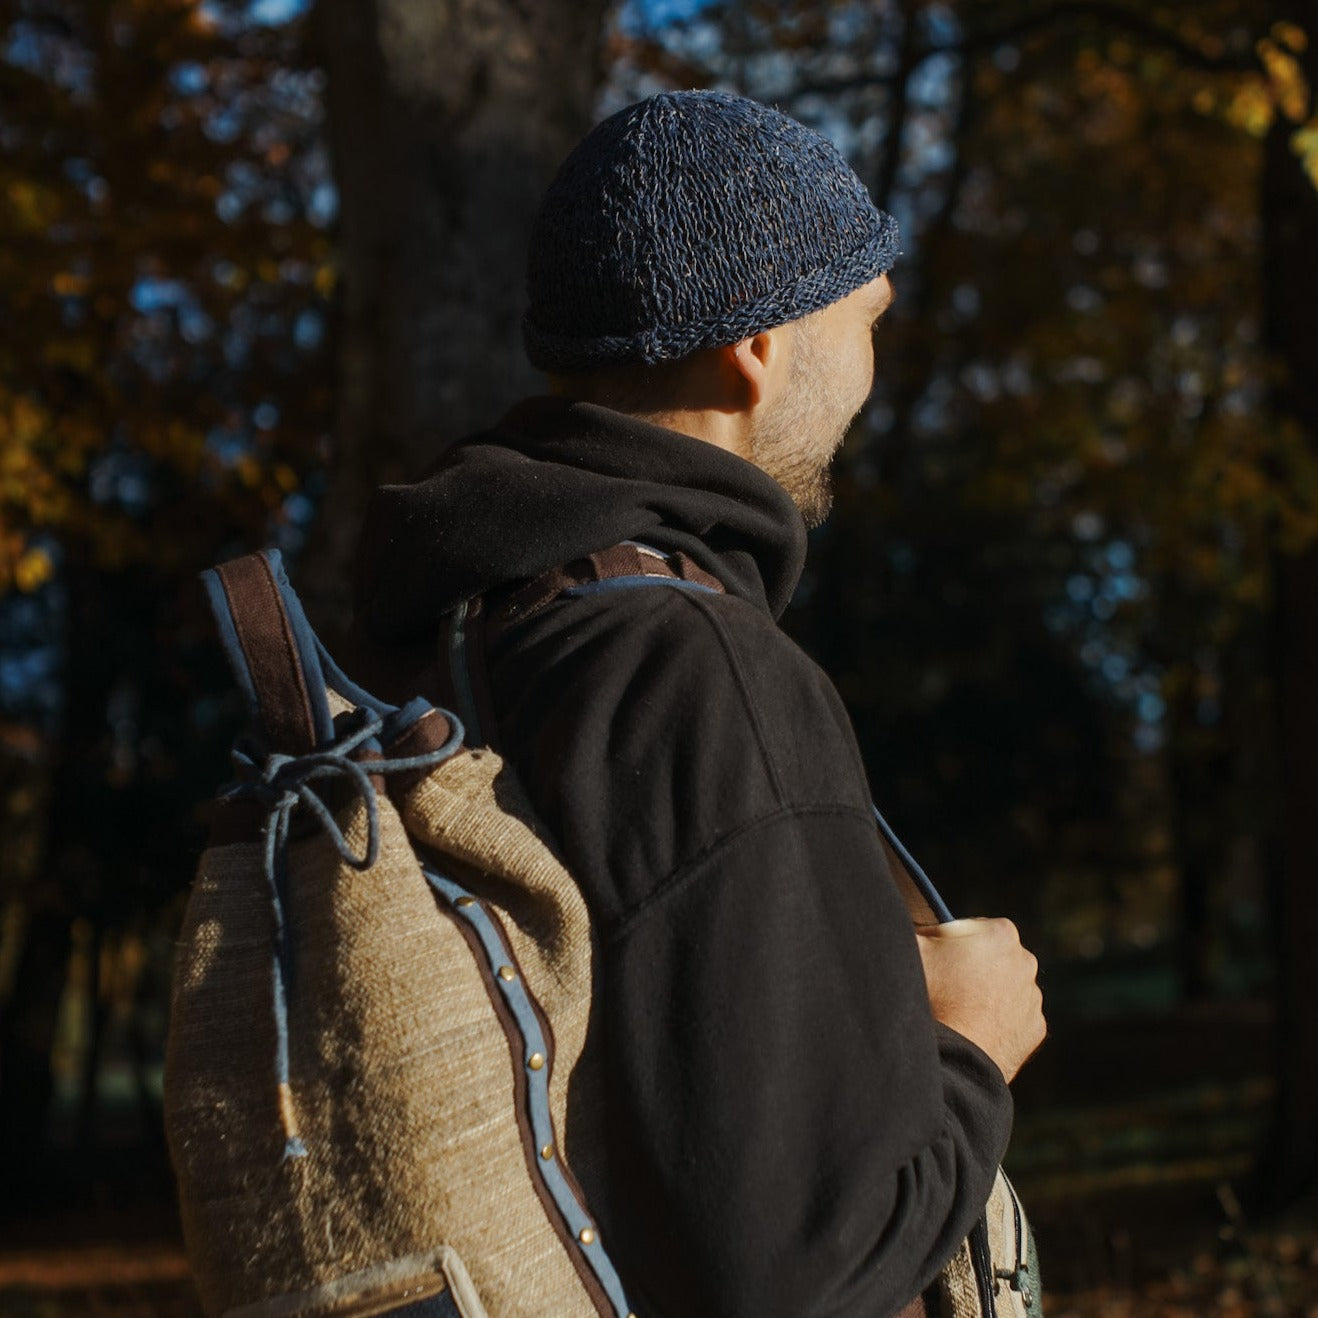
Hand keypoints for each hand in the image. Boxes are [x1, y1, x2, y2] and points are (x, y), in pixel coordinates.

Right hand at [914, 918, 1045, 1083]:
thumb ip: (908, 926)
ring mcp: (1032, 998)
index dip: (945, 942)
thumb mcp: (911, 949)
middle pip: (990, 956)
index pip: (969, 928)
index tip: (931, 960)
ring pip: (1003, 986)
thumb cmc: (930, 997)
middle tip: (941, 985)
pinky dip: (995, 1020)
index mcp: (1000, 933)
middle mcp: (1026, 961)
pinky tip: (972, 1028)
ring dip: (983, 993)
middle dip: (969, 966)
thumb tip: (899, 919)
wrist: (953, 1059)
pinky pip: (1012, 1017)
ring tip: (954, 1010)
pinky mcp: (1035, 1029)